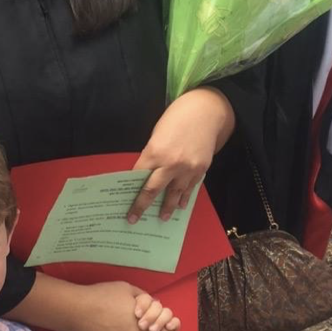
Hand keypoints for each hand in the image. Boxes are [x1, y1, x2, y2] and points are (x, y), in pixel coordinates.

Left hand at [128, 88, 235, 222]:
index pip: (138, 176)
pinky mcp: (201, 169)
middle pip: (152, 190)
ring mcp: (187, 168)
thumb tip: (146, 173)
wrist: (206, 111)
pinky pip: (190, 187)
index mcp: (154, 152)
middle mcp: (170, 163)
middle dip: (142, 206)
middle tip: (133, 219)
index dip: (131, 190)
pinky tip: (181, 205)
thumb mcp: (157, 135)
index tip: (124, 201)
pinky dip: (185, 197)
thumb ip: (152, 155)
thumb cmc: (177, 118)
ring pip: (175, 193)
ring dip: (168, 207)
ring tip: (163, 218)